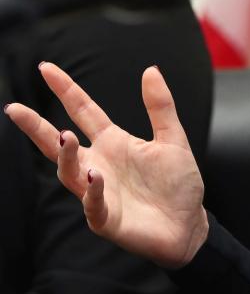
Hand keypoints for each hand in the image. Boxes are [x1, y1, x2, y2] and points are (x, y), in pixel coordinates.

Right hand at [4, 63, 207, 267]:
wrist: (189, 225)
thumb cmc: (178, 183)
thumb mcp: (173, 138)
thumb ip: (161, 107)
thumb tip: (150, 69)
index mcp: (113, 142)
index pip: (84, 111)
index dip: (66, 90)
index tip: (46, 68)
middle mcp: (98, 164)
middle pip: (59, 144)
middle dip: (36, 127)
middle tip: (15, 108)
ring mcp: (98, 192)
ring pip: (69, 173)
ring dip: (65, 156)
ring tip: (66, 137)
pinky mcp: (107, 219)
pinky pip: (92, 205)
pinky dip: (91, 192)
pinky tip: (94, 177)